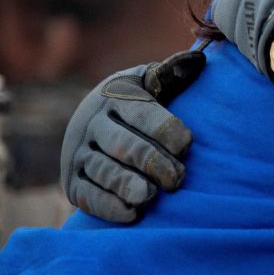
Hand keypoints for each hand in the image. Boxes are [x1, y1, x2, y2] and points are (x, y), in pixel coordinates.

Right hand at [61, 50, 204, 221]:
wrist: (90, 124)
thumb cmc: (134, 102)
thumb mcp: (149, 83)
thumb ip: (171, 74)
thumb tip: (199, 60)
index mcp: (115, 96)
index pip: (141, 113)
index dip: (165, 129)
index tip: (188, 145)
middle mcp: (93, 124)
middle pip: (124, 145)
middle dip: (152, 162)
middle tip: (177, 179)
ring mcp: (79, 154)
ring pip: (104, 171)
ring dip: (126, 184)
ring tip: (149, 195)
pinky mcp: (72, 182)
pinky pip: (88, 196)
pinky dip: (108, 206)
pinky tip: (132, 213)